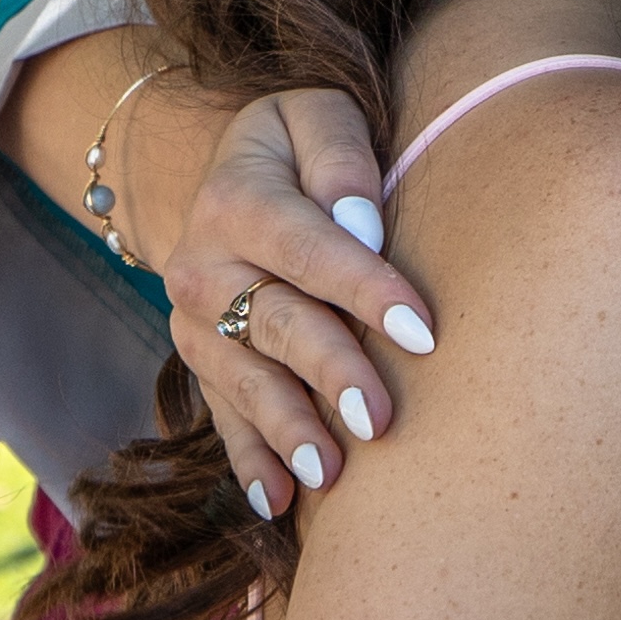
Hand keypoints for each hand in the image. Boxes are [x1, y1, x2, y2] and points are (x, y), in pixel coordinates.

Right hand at [158, 88, 424, 517]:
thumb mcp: (318, 113)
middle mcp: (202, 265)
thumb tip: (361, 222)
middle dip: (329, 373)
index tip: (424, 331)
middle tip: (381, 420)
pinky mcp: (202, 362)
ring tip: (331, 475)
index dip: (365, 289)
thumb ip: (340, 156)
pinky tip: (278, 506)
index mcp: (236, 198)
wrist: (235, 170)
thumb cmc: (303, 143)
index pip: (307, 247)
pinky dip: (250, 462)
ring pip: (243, 380)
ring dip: (287, 429)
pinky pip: (222, 417)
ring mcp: (196, 322)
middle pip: (274, 324)